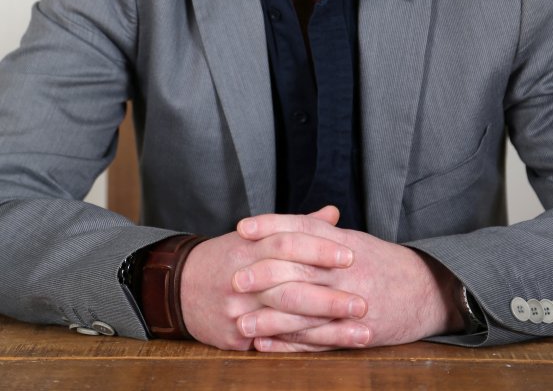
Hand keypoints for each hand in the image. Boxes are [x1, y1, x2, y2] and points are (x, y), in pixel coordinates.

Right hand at [180, 206, 366, 349]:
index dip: (320, 249)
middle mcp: (244, 276)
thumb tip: (333, 213)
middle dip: (329, 296)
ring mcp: (238, 308)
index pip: (288, 242)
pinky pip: (273, 343)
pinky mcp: (234, 335)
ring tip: (360, 331)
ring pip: (286, 318)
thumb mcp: (256, 235)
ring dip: (326, 328)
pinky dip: (303, 347)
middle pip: (290, 284)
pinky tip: (330, 351)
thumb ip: (298, 225)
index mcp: (251, 246)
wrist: (178, 286)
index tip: (351, 256)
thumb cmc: (228, 257)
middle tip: (364, 301)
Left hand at [235, 209, 463, 351]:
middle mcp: (344, 269)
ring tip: (240, 322)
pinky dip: (289, 343)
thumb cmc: (385, 263)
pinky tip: (265, 344)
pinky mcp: (354, 332)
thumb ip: (322, 233)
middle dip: (262, 273)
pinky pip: (316, 340)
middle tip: (233, 278)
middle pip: (297, 267)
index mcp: (343, 242)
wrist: (428, 289)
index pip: (301, 227)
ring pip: (302, 309)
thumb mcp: (355, 241)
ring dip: (268, 317)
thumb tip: (287, 226)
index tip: (242, 228)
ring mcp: (349, 301)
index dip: (271, 225)